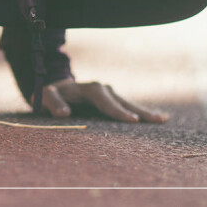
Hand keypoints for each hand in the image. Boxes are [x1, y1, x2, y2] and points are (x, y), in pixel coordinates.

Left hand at [42, 78, 167, 122]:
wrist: (53, 87)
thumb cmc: (48, 94)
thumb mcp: (44, 97)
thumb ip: (52, 103)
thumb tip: (65, 113)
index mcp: (88, 89)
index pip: (105, 100)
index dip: (117, 110)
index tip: (132, 120)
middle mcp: (102, 89)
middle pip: (122, 101)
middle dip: (140, 111)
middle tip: (159, 119)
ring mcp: (109, 94)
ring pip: (129, 103)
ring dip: (145, 111)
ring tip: (163, 119)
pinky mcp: (111, 100)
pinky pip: (127, 106)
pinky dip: (140, 112)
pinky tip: (155, 118)